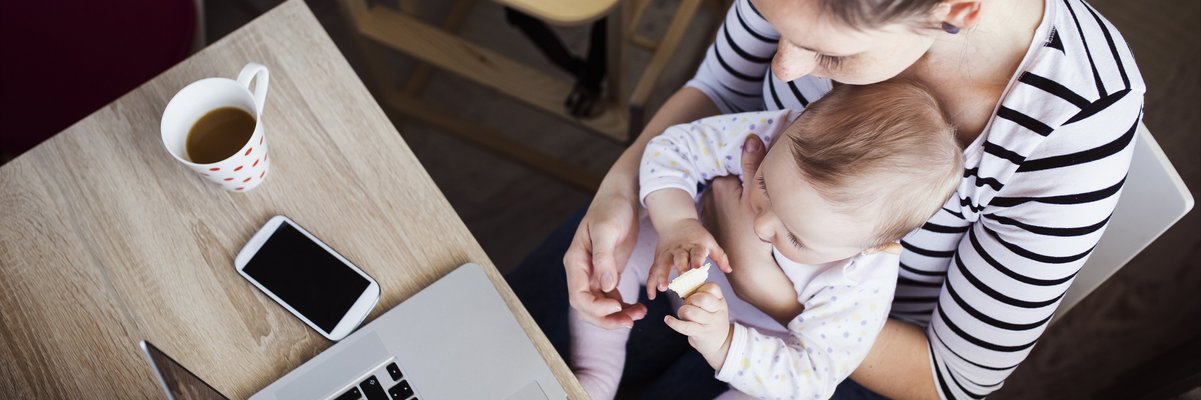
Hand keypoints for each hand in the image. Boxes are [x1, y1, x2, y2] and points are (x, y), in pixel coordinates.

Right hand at [563, 191, 647, 328]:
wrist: (622, 195)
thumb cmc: (612, 208)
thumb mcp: (608, 230)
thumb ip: (604, 258)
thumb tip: (605, 286)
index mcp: (576, 261)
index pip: (578, 296)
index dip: (596, 308)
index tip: (618, 306)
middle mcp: (581, 271)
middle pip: (587, 307)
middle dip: (607, 318)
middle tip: (630, 321)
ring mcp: (593, 273)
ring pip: (600, 306)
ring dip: (617, 315)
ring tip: (639, 315)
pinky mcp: (607, 273)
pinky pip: (610, 298)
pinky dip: (622, 306)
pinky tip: (638, 308)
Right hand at [646, 218, 728, 299]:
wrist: (676, 221)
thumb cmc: (697, 236)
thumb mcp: (710, 242)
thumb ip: (720, 256)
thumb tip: (729, 270)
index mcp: (695, 245)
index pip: (697, 252)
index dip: (697, 260)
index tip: (698, 269)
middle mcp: (680, 249)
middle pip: (679, 258)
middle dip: (680, 269)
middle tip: (682, 281)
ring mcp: (668, 253)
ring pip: (663, 264)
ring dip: (662, 275)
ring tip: (662, 288)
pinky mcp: (658, 258)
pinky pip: (653, 271)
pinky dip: (651, 283)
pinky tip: (651, 296)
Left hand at [664, 283, 733, 369]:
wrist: (721, 343)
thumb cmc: (712, 320)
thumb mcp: (714, 306)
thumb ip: (703, 295)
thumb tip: (682, 285)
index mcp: (720, 301)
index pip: (712, 287)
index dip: (700, 289)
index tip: (697, 294)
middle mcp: (718, 312)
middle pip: (702, 299)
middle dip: (690, 300)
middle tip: (689, 305)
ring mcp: (710, 324)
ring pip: (690, 311)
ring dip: (682, 311)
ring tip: (684, 315)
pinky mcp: (700, 334)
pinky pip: (684, 327)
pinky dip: (673, 322)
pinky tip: (667, 319)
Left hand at [702, 135, 801, 325]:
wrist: (748, 267)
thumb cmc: (755, 232)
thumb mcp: (757, 195)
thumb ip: (753, 164)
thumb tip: (750, 136)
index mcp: (720, 185)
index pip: (734, 168)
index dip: (748, 174)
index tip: (758, 183)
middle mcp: (709, 197)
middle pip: (728, 183)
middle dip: (738, 186)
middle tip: (753, 202)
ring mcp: (708, 213)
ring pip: (724, 199)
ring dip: (733, 202)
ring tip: (746, 215)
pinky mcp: (709, 228)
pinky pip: (721, 214)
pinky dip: (727, 216)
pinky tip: (738, 224)